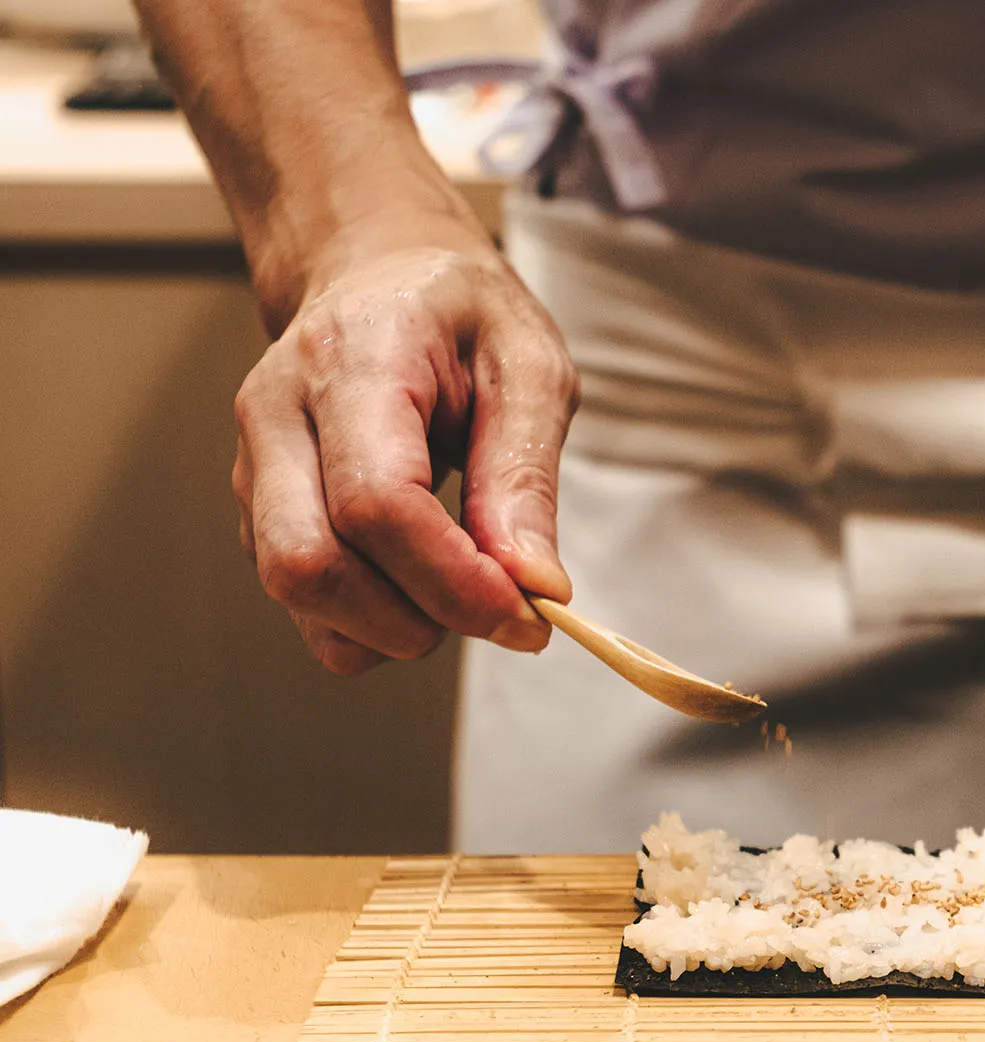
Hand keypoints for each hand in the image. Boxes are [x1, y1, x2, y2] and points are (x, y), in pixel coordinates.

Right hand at [233, 230, 577, 673]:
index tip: (527, 613)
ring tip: (465, 593)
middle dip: (414, 619)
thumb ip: (526, 475)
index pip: (376, 502)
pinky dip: (366, 623)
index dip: (452, 580)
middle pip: (308, 563)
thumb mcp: (529, 366)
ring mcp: (254, 465)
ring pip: (294, 592)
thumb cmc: (460, 315)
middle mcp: (277, 414)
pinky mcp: (258, 508)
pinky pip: (298, 600)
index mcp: (349, 360)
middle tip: (500, 613)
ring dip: (391, 628)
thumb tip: (533, 583)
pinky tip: (422, 588)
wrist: (379, 273)